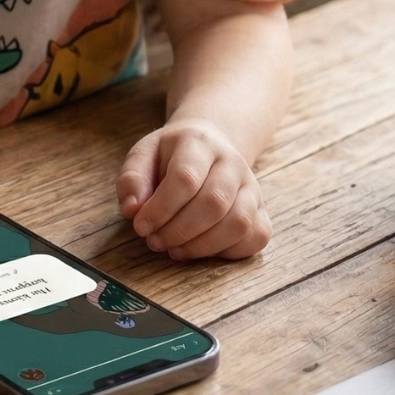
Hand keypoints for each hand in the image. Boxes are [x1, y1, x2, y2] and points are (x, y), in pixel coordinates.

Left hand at [117, 119, 270, 260]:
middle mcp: (232, 163)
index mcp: (198, 143)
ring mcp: (252, 187)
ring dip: (202, 246)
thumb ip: (132, 180)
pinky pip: (257, 237)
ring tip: (174, 249)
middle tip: (154, 241)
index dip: (161, 208)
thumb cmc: (170, 156)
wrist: (209, 145)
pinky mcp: (262, 210)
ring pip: (239, 223)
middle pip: (214, 203)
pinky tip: (201, 249)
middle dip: (179, 231)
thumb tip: (132, 210)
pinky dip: (228, 252)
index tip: (140, 226)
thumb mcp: (143, 156)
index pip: (185, 178)